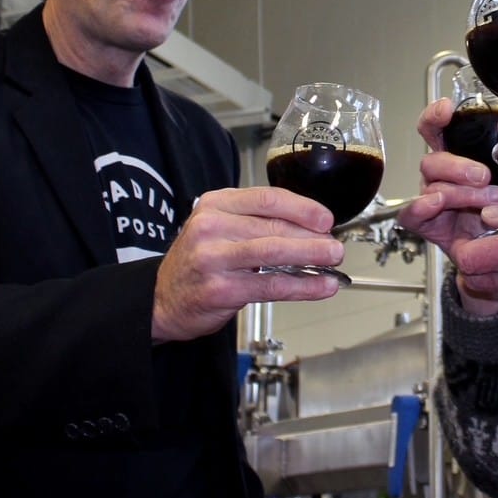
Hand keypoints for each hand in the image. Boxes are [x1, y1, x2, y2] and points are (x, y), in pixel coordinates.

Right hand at [152, 187, 343, 340]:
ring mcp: (214, 258)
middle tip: (335, 244)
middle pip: (274, 225)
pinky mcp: (221, 289)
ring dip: (311, 256)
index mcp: (215, 204)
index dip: (303, 208)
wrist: (162, 299)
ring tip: (333, 259)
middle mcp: (211, 227)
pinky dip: (303, 286)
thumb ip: (257, 223)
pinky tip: (321, 286)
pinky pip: (272, 285)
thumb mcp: (220, 229)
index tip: (325, 218)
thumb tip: (310, 229)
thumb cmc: (198, 262)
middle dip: (312, 236)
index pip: (267, 198)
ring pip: (275, 252)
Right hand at [397, 98, 497, 256]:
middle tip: (484, 175)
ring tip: (489, 198)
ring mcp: (436, 201)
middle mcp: (445, 177)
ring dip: (460, 192)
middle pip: (432, 160)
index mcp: (462, 156)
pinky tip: (436, 202)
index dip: (436, 117)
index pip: (437, 130)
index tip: (447, 109)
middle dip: (456, 166)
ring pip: (431, 187)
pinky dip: (420, 207)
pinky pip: (412, 215)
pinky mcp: (432, 226)